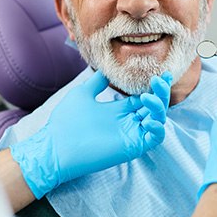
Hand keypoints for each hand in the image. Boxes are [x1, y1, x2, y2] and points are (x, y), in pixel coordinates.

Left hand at [10, 71, 171, 198]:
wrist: (55, 146)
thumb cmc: (66, 122)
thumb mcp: (83, 94)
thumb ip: (97, 82)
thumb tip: (106, 70)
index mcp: (119, 110)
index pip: (144, 97)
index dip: (155, 86)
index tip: (161, 74)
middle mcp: (128, 122)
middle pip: (154, 106)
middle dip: (161, 92)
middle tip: (160, 79)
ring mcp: (131, 134)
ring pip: (157, 120)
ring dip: (158, 107)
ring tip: (147, 97)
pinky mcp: (132, 147)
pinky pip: (154, 139)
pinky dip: (157, 129)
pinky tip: (149, 119)